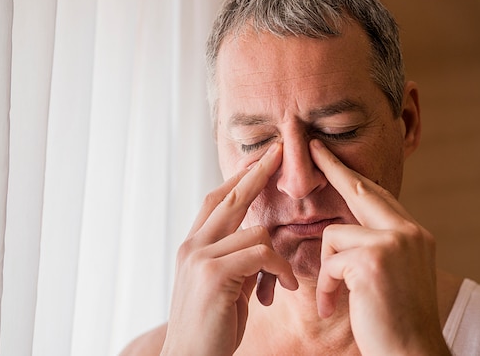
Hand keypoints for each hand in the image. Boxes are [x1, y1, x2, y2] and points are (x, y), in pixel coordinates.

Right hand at [161, 143, 297, 355]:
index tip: (258, 162)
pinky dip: (280, 268)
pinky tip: (286, 287)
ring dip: (279, 255)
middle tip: (279, 152)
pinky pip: (261, 254)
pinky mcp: (213, 274)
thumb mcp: (224, 286)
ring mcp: (199, 257)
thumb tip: (260, 245)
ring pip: (254, 231)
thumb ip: (236, 261)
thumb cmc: (211, 328)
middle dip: (257, 173)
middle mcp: (192, 245)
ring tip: (287, 279)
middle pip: (228, 197)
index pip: (215, 200)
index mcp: (193, 246)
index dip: (238, 179)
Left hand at [309, 139, 449, 355]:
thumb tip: (345, 230)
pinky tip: (337, 308)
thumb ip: (377, 246)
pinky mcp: (374, 259)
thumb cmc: (396, 322)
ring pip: (335, 234)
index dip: (352, 176)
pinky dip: (328, 288)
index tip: (330, 156)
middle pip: (360, 190)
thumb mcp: (392, 276)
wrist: (413, 355)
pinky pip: (331, 261)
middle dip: (332, 168)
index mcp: (414, 234)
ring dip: (329, 271)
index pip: (378, 195)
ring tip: (339, 299)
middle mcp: (410, 231)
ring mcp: (394, 242)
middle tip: (311, 146)